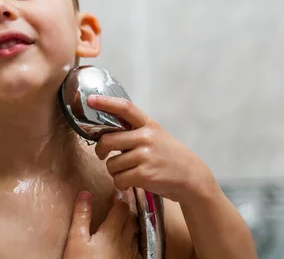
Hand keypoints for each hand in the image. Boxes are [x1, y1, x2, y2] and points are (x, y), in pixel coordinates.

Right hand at [63, 191, 138, 258]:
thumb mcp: (76, 239)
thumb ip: (81, 215)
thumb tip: (85, 194)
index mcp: (111, 232)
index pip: (121, 208)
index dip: (120, 197)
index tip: (117, 190)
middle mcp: (125, 242)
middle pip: (131, 219)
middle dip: (127, 208)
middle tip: (122, 200)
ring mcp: (129, 255)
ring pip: (135, 233)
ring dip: (132, 222)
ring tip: (125, 217)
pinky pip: (136, 248)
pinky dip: (133, 239)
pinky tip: (128, 240)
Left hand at [87, 95, 215, 203]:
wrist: (192, 178)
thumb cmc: (169, 157)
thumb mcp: (155, 136)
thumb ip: (134, 132)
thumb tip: (104, 132)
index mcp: (148, 125)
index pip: (125, 108)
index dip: (106, 102)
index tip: (90, 99)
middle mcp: (146, 137)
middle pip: (107, 140)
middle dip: (100, 151)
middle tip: (103, 155)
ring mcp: (146, 155)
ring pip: (111, 164)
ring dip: (115, 171)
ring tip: (129, 171)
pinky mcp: (145, 174)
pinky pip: (118, 179)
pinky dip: (121, 183)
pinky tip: (132, 182)